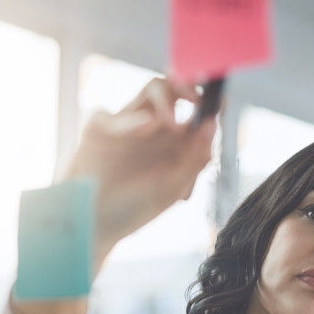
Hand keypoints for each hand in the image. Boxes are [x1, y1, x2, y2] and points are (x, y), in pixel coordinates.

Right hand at [65, 76, 216, 266]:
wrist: (95, 226)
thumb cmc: (133, 209)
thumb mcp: (172, 189)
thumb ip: (194, 159)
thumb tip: (211, 125)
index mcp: (175, 143)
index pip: (196, 112)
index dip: (209, 103)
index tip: (218, 103)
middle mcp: (155, 129)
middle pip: (175, 91)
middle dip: (188, 86)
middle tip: (196, 99)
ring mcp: (128, 125)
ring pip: (151, 90)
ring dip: (165, 99)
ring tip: (172, 124)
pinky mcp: (100, 129)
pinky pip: (114, 114)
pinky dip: (130, 121)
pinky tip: (147, 127)